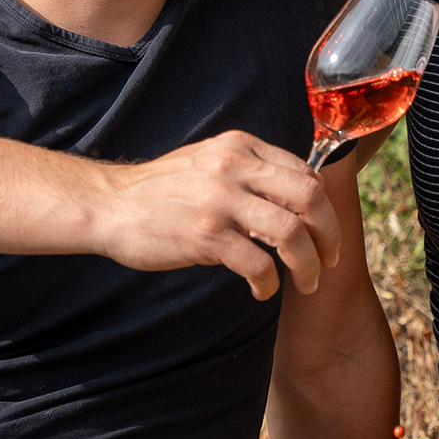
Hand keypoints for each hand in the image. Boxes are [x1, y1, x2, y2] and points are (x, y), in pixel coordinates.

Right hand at [89, 131, 341, 300]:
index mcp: (241, 146)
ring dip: (308, 266)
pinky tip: (262, 291)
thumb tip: (294, 201)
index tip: (324, 233)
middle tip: (328, 261)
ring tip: (306, 283)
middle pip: (310, 197)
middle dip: (329, 235)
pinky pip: (259, 264)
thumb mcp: (209, 162)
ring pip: (292, 233)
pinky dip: (269, 284)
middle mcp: (235, 167)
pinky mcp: (206, 234)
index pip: (305, 172)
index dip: (324, 207)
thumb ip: (249, 172)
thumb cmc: (161, 191)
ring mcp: (221, 200)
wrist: (109, 205)